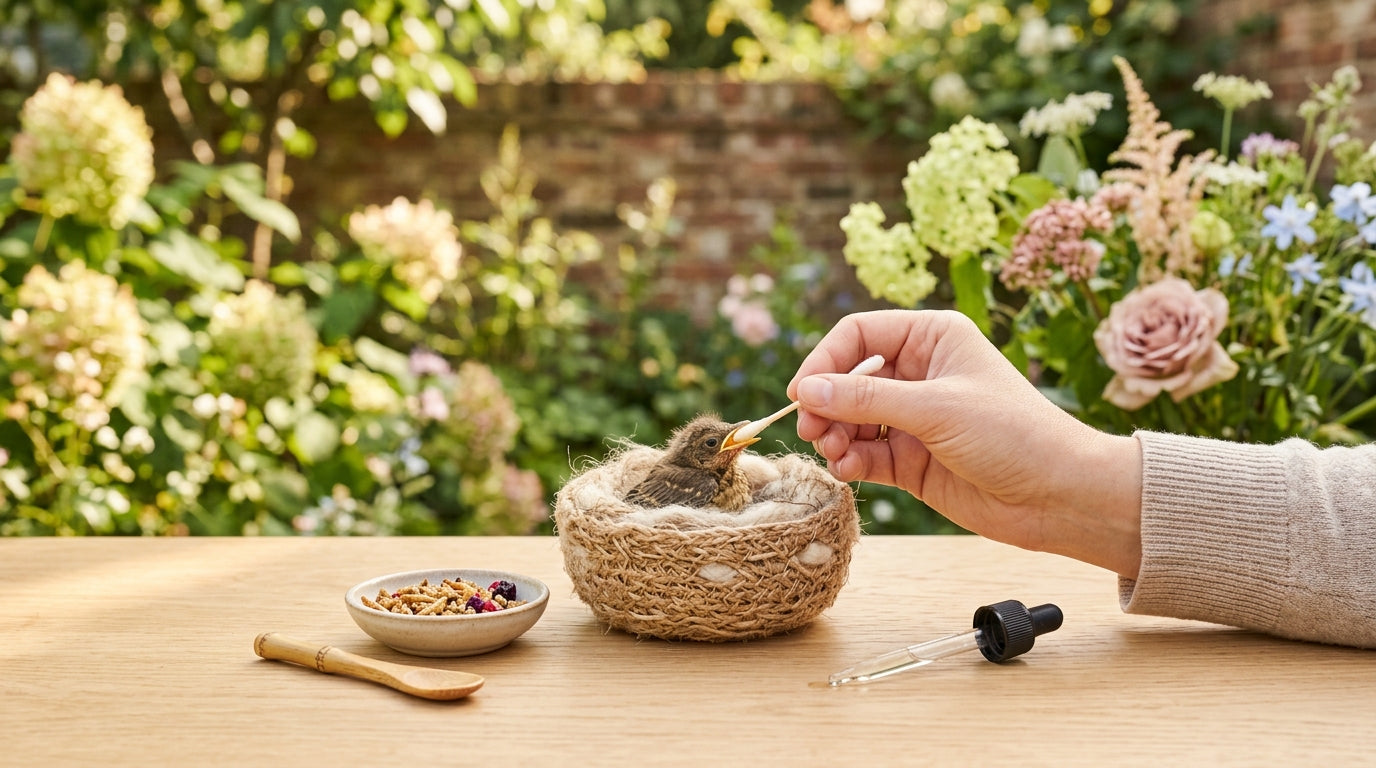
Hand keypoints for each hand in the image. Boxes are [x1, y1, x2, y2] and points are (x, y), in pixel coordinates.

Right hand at [788, 309, 1141, 576]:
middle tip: (812, 430)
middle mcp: (920, 372)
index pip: (859, 335)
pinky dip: (849, 460)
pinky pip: (864, 453)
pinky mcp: (911, 459)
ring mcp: (914, 417)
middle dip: (826, 404)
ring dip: (835, 436)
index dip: (825, 360)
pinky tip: (848, 470)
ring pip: (851, 419)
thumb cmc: (1013, 434)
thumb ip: (867, 399)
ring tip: (834, 453)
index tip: (802, 393)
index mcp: (933, 338)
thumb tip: (806, 390)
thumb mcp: (936, 408)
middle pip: (847, 379)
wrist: (1057, 496)